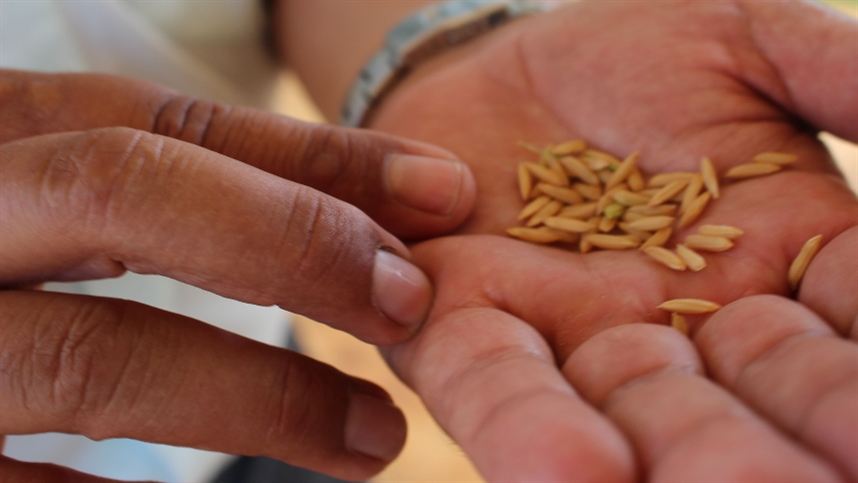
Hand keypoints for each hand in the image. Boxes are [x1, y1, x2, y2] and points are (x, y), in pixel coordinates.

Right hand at [0, 69, 474, 480]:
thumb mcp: (40, 202)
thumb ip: (168, 199)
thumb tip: (368, 227)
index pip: (161, 122)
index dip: (315, 157)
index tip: (442, 192)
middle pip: (123, 189)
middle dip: (290, 241)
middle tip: (413, 302)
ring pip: (92, 358)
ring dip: (257, 397)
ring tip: (376, 440)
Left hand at [368, 1, 857, 480]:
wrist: (501, 68)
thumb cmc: (634, 57)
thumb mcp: (751, 45)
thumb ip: (840, 77)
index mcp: (771, 273)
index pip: (841, 338)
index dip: (853, 382)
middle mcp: (677, 331)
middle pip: (739, 408)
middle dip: (761, 447)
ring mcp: (570, 336)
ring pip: (622, 415)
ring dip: (669, 453)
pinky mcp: (465, 324)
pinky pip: (489, 382)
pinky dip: (520, 421)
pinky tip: (567, 470)